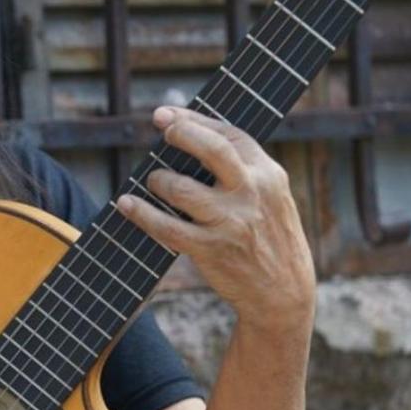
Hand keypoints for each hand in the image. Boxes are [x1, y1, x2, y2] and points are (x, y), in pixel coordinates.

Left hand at [116, 106, 315, 332]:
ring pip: (180, 188)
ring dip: (159, 180)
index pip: (230, 134)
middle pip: (212, 149)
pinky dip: (141, 214)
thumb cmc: (268, 237)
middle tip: (161, 132)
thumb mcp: (269, 197)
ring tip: (154, 181)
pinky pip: (166, 227)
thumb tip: (187, 137)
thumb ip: (240, 170)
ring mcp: (231, 222)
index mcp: (268, 175)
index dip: (194, 120)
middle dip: (181, 134)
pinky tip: (126, 204)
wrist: (284, 294)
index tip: (165, 115)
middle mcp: (252, 193)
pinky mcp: (211, 250)